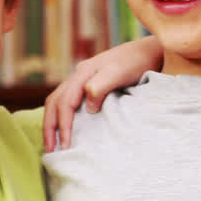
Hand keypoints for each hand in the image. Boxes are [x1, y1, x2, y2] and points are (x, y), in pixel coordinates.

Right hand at [43, 36, 162, 151]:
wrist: (151, 50)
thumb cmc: (137, 61)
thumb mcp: (119, 73)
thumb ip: (100, 87)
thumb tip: (88, 108)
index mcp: (83, 73)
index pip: (64, 103)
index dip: (62, 125)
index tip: (65, 146)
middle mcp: (79, 76)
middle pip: (54, 102)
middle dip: (50, 126)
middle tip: (49, 149)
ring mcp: (84, 79)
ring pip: (59, 101)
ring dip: (53, 122)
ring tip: (53, 142)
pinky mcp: (92, 84)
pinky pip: (70, 101)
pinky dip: (63, 115)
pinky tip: (67, 127)